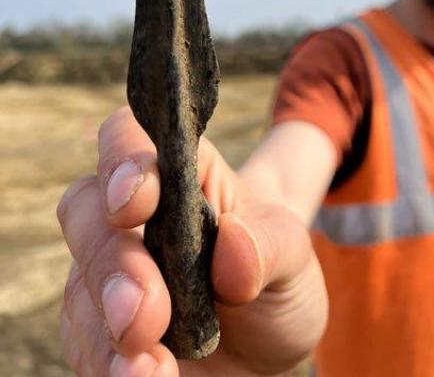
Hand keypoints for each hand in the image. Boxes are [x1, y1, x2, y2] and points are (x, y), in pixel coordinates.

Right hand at [57, 107, 327, 374]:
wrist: (267, 337)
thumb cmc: (275, 271)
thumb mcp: (294, 254)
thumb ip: (271, 245)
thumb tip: (233, 245)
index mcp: (179, 172)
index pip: (129, 139)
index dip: (123, 161)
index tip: (136, 203)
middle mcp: (132, 216)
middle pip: (86, 211)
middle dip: (111, 262)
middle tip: (144, 314)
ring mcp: (109, 272)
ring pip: (79, 285)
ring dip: (106, 330)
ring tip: (152, 369)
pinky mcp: (98, 328)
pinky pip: (84, 343)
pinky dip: (108, 366)